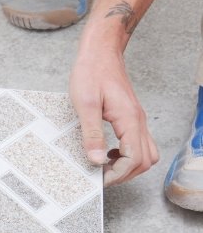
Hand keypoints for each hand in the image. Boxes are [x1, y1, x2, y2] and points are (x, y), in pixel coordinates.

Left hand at [69, 49, 158, 185]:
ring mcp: (137, 119)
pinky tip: (108, 152)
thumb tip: (96, 160)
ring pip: (146, 153)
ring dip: (129, 166)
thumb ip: (92, 134)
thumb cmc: (91, 73)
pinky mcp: (131, 117)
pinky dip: (128, 154)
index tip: (99, 180)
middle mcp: (138, 121)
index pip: (133, 159)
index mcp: (129, 120)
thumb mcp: (85, 104)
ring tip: (105, 168)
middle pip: (144, 161)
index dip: (117, 174)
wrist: (100, 52)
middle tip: (102, 178)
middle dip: (125, 174)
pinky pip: (139, 143)